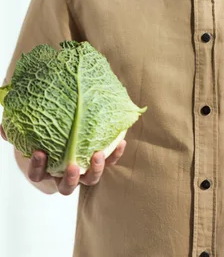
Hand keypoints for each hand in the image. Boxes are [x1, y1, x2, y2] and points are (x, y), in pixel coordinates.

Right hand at [0, 123, 126, 195]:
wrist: (66, 133)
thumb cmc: (44, 136)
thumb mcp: (29, 133)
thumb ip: (16, 130)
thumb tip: (2, 126)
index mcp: (45, 169)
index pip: (38, 174)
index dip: (38, 167)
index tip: (40, 152)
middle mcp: (64, 174)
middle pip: (67, 187)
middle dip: (70, 179)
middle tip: (73, 166)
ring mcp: (83, 170)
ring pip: (90, 180)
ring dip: (96, 170)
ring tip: (98, 154)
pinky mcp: (99, 161)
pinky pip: (109, 161)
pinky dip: (115, 154)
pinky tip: (121, 141)